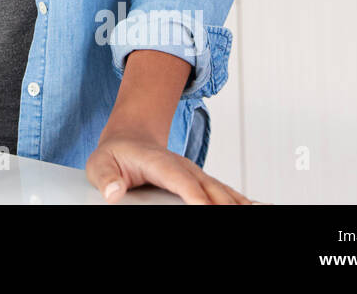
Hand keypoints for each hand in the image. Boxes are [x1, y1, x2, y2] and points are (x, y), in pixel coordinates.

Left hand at [86, 130, 256, 204]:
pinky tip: (258, 207)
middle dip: (224, 205)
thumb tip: (114, 193)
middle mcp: (183, 166)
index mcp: (158, 161)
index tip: (205, 208)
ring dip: (240, 204)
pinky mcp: (202, 182)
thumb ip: (105, 178)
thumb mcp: (98, 164)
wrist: (130, 138)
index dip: (194, 194)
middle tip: (234, 218)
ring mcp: (196, 174)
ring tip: (257, 211)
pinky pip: (226, 193)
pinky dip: (243, 202)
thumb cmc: (114, 155)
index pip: (179, 179)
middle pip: (209, 187)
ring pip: (223, 191)